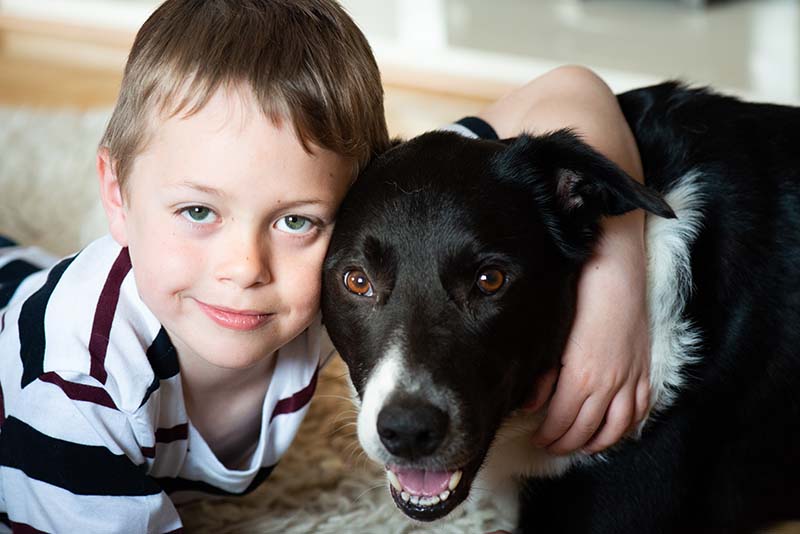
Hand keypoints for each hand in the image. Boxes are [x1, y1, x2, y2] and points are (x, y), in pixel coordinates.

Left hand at [529, 210, 651, 454]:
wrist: (613, 272)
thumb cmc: (578, 300)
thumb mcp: (553, 338)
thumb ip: (542, 376)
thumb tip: (530, 405)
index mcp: (580, 378)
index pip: (561, 422)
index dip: (549, 436)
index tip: (538, 439)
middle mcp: (608, 384)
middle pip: (586, 429)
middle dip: (567, 443)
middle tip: (553, 447)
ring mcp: (630, 378)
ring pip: (617, 427)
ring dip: (598, 443)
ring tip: (582, 447)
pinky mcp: (644, 369)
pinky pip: (640, 410)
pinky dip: (628, 427)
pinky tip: (617, 431)